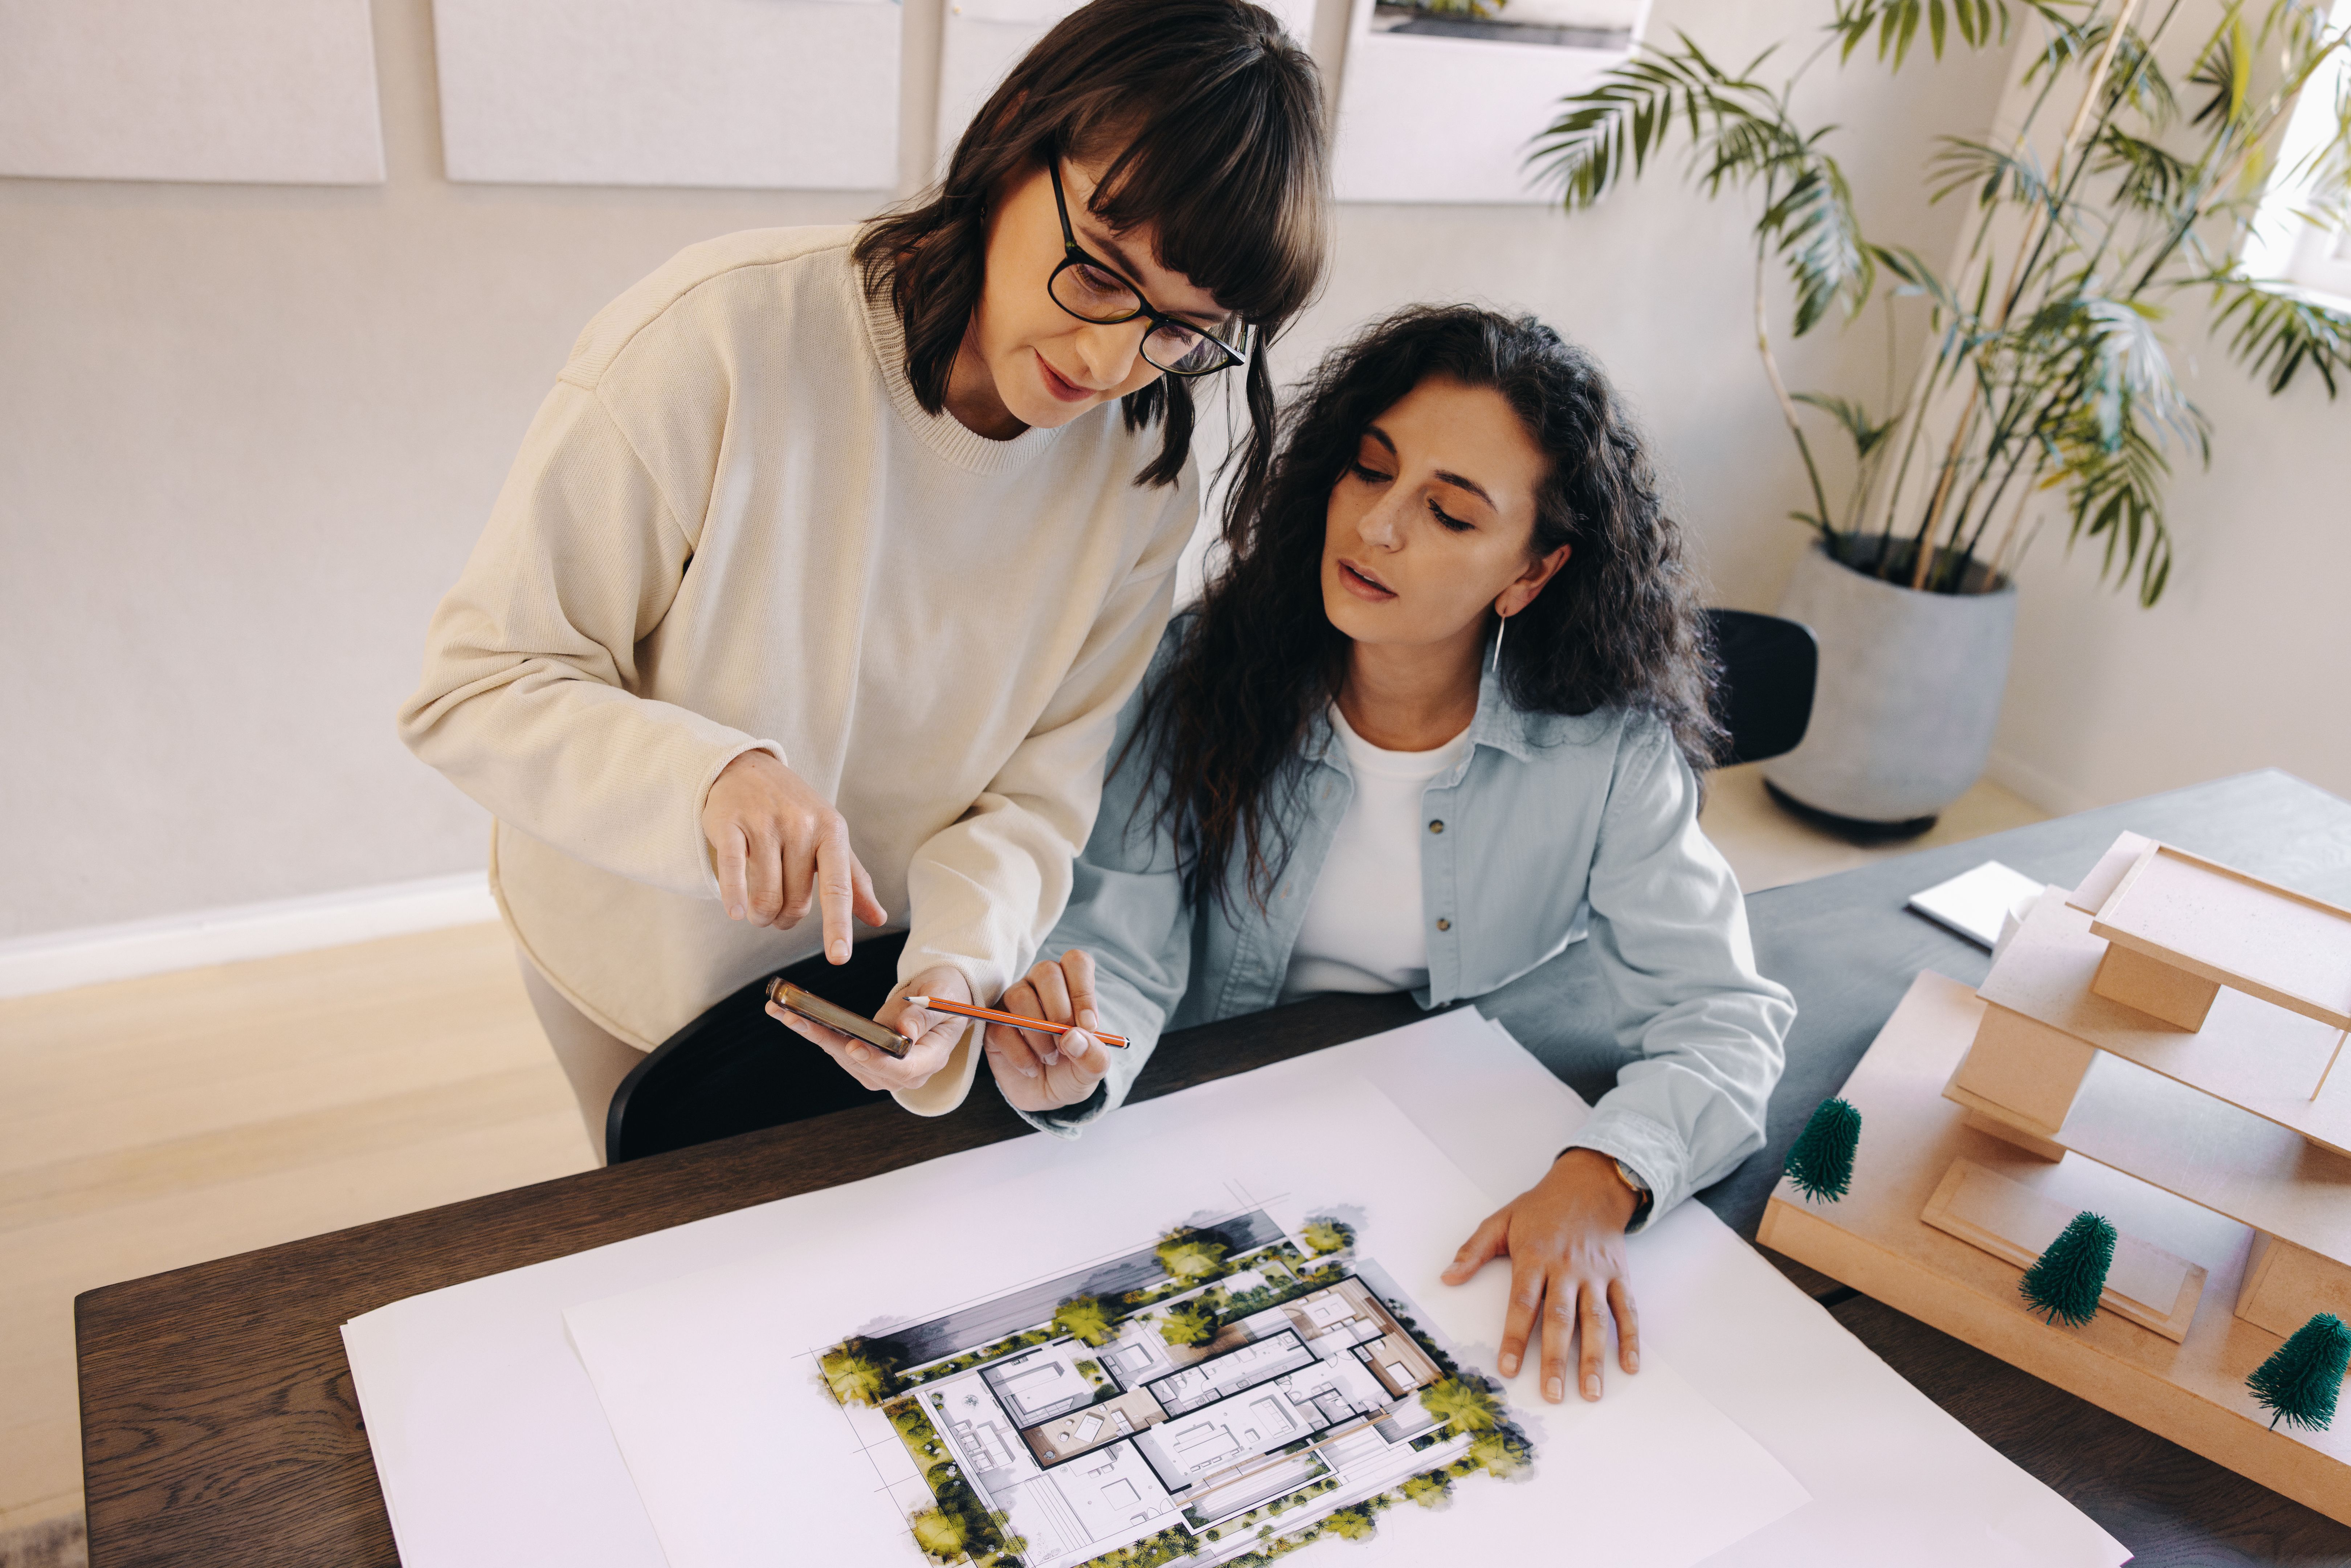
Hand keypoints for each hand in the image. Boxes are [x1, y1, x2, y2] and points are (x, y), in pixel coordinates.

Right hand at [702, 750, 887, 960]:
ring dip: (760, 915)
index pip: (838, 887)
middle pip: (796, 901)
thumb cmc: (795, 811)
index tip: (839, 958)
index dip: (838, 925)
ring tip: (758, 909)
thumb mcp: (830, 838)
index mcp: (831, 831)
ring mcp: (764, 823)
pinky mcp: (730, 823)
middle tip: (779, 912)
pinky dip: (734, 899)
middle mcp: (801, 824)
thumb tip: (878, 918)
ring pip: (765, 896)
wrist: (747, 769)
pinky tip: (736, 910)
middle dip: (785, 919)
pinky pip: (731, 874)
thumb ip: (852, 880)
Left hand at [765, 963, 971, 1092]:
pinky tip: (794, 1017)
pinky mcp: (867, 1060)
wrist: (940, 998)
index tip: (854, 1046)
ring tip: (785, 1011)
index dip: (876, 1060)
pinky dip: (817, 1032)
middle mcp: (906, 1072)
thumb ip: (926, 1015)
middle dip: (827, 1041)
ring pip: (844, 1058)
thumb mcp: (944, 996)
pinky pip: (840, 1050)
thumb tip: (904, 1031)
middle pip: (863, 1065)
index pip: (902, 1069)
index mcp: (931, 1058)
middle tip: (797, 1017)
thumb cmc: (947, 994)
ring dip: (813, 1034)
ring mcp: (884, 1070)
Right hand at [983, 949, 1108, 1112]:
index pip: (1076, 962)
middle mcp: (1040, 985)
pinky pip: (1001, 1027)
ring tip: (1050, 1058)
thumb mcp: (1093, 1068)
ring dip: (1039, 1034)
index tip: (1088, 1026)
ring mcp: (1013, 1001)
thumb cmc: (1072, 1070)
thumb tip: (1072, 1037)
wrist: (1046, 1095)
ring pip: (1020, 997)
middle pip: (1046, 972)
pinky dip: (1021, 1054)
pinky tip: (1032, 1067)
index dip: (1083, 991)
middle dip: (1059, 1011)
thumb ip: (1094, 1054)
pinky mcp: (994, 1024)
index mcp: (1071, 985)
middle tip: (1065, 1043)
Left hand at [1441, 1148, 1640, 1403]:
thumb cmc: (1542, 1207)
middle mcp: (1567, 1269)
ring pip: (1596, 1320)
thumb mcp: (1502, 1220)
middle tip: (1552, 1394)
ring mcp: (1596, 1274)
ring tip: (1591, 1392)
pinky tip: (1629, 1366)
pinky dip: (1631, 1338)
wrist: (1590, 1184)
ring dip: (1594, 1358)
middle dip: (1555, 1359)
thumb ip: (1474, 1250)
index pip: (1523, 1303)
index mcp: (1535, 1257)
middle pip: (1560, 1319)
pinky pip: (1627, 1310)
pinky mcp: (1619, 1275)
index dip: (1514, 1337)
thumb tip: (1447, 1277)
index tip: (1508, 1368)